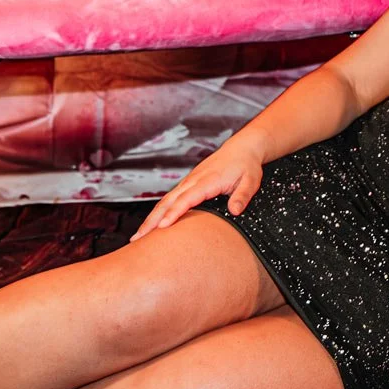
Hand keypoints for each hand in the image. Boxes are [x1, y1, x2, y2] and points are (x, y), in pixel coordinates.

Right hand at [132, 146, 263, 241]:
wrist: (241, 149)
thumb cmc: (246, 165)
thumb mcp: (251, 180)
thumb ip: (242, 196)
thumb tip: (235, 211)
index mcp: (208, 181)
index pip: (187, 199)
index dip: (174, 213)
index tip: (162, 227)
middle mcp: (193, 181)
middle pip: (168, 201)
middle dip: (152, 220)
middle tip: (138, 239)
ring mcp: (189, 182)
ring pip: (165, 201)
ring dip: (150, 218)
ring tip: (138, 237)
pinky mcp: (188, 184)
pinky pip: (170, 199)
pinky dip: (158, 212)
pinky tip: (152, 225)